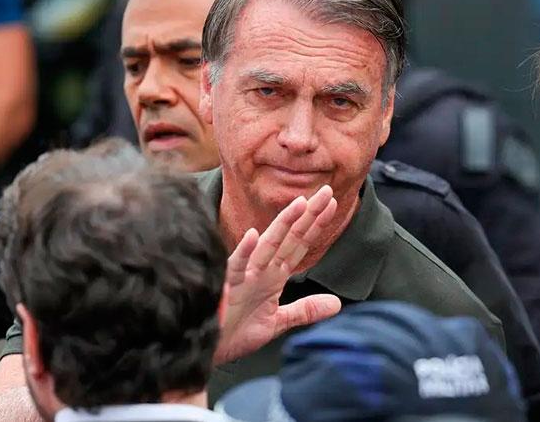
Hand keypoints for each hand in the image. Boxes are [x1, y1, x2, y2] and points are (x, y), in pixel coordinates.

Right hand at [214, 185, 341, 364]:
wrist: (202, 349)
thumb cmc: (234, 333)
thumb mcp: (276, 322)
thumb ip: (305, 310)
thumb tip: (337, 303)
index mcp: (272, 275)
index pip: (299, 245)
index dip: (316, 224)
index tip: (334, 203)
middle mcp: (260, 270)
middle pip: (289, 238)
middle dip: (308, 215)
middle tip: (328, 191)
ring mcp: (244, 276)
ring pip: (267, 246)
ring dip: (283, 225)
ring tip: (300, 204)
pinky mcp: (226, 287)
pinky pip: (235, 267)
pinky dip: (244, 252)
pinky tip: (253, 236)